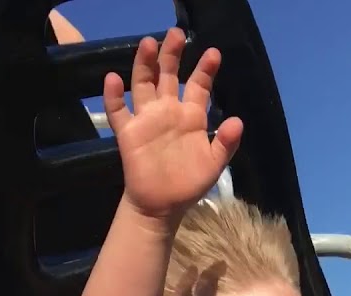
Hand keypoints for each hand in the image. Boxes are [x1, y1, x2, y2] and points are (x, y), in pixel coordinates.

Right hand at [106, 27, 243, 226]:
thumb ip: (226, 143)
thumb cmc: (189, 183)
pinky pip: (118, 111)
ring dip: (144, 65)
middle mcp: (168, 111)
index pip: (199, 85)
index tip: (214, 53)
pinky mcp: (128, 133)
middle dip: (172, 55)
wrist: (162, 206)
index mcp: (191, 116)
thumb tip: (237, 120)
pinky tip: (113, 79)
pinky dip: (113, 95)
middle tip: (176, 34)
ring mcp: (147, 119)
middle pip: (168, 75)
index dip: (205, 69)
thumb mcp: (214, 165)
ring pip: (143, 85)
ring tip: (148, 44)